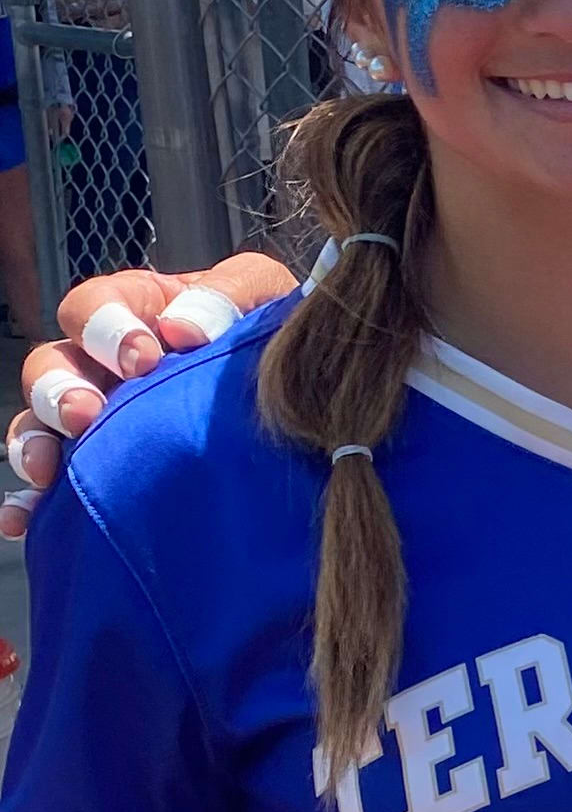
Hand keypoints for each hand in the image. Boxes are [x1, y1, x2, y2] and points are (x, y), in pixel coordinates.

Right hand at [5, 253, 296, 532]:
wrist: (303, 391)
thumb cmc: (269, 332)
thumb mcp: (260, 293)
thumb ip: (227, 295)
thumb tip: (182, 329)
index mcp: (137, 309)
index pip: (92, 306)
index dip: (105, 329)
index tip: (142, 358)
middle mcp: (101, 360)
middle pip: (50, 365)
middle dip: (59, 389)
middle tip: (86, 413)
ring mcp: (94, 413)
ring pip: (37, 422)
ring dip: (34, 442)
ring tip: (49, 467)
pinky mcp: (98, 464)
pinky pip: (46, 484)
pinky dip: (31, 500)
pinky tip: (27, 518)